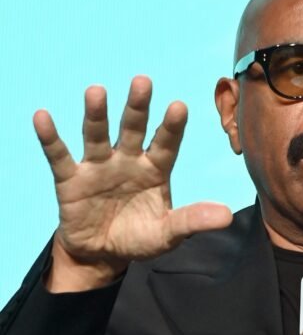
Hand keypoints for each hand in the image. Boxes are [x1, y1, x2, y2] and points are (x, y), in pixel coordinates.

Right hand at [34, 75, 232, 291]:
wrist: (102, 253)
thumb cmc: (139, 236)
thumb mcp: (168, 233)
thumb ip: (192, 221)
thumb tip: (227, 216)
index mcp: (156, 169)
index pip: (166, 143)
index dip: (172, 126)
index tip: (179, 105)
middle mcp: (128, 160)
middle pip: (133, 129)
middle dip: (138, 107)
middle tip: (142, 81)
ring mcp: (99, 166)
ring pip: (97, 135)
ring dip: (97, 115)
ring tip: (96, 91)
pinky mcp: (71, 179)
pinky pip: (59, 155)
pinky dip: (51, 137)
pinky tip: (43, 117)